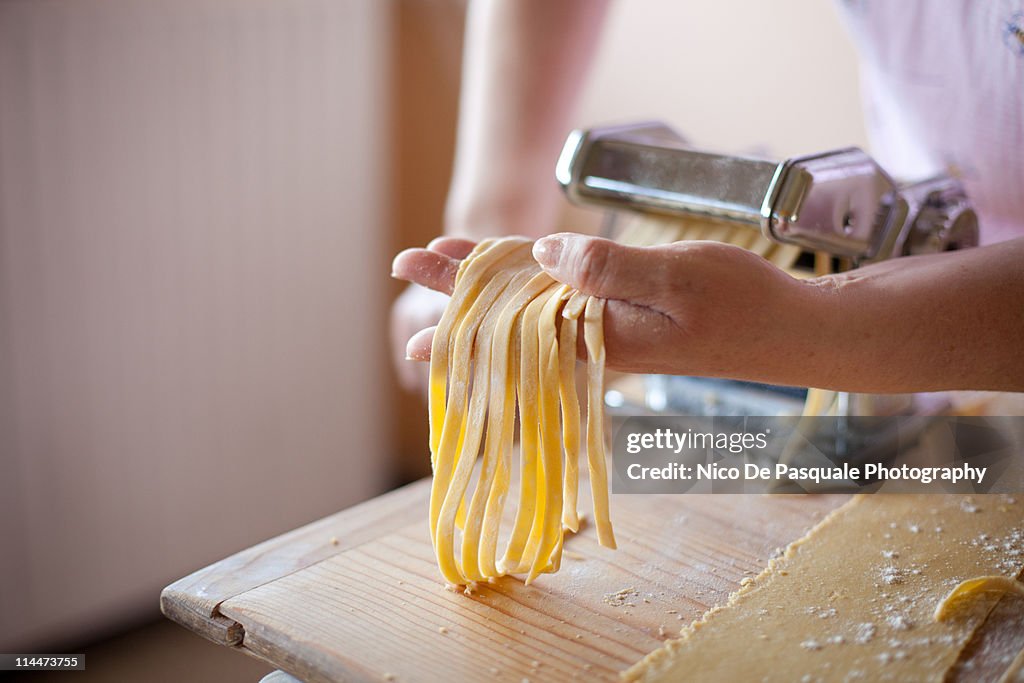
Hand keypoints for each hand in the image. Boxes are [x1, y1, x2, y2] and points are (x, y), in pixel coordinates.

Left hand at [392, 233, 825, 383]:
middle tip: (406, 264)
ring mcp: (611, 330)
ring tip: (448, 268)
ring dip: (491, 284)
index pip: (511, 308)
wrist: (788, 333)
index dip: (461, 284)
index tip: (414, 270)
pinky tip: (519, 280)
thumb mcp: (678, 276)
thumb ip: (609, 269)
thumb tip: (545, 255)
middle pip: (510, 310)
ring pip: (534, 306)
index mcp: (599, 331)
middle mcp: (595, 337)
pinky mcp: (628, 321)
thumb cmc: (743, 305)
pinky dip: (533, 284)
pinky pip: (564, 303)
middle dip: (458, 287)